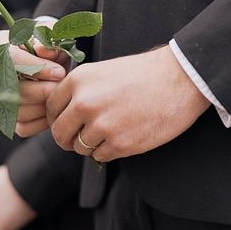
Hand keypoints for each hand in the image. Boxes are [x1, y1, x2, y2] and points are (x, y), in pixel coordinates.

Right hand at [0, 28, 67, 136]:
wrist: (53, 62)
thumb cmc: (51, 44)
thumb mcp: (53, 35)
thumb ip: (49, 40)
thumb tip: (43, 50)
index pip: (11, 59)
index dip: (37, 68)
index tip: (60, 73)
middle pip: (14, 89)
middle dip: (43, 89)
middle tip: (63, 86)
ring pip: (18, 110)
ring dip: (44, 106)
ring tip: (60, 95)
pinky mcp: (7, 118)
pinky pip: (23, 127)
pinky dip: (42, 121)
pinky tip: (54, 107)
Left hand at [46, 46, 210, 161]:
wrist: (180, 80)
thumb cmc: (144, 74)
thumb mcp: (103, 72)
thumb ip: (80, 91)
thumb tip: (62, 114)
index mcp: (79, 81)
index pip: (50, 109)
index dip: (57, 118)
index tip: (67, 122)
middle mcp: (85, 103)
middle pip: (59, 133)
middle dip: (68, 138)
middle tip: (80, 137)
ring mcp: (102, 125)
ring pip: (80, 147)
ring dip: (91, 145)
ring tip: (112, 131)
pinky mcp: (120, 144)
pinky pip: (100, 157)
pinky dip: (109, 151)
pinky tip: (125, 136)